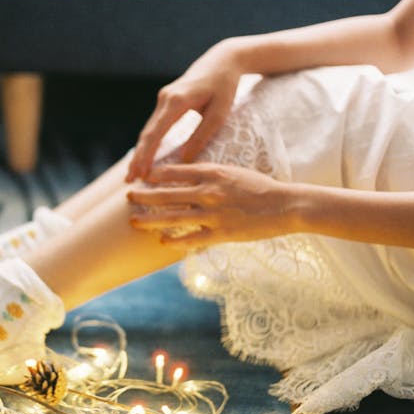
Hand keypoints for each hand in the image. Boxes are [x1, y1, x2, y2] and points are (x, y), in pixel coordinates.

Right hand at [126, 40, 242, 181]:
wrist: (222, 61)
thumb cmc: (224, 87)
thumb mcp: (219, 113)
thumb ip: (201, 136)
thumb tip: (184, 160)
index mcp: (177, 101)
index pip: (156, 133)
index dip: (147, 155)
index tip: (140, 173)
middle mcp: (165, 98)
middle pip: (147, 133)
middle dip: (137, 158)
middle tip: (129, 180)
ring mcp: (163, 99)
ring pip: (148, 130)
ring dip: (140, 152)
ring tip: (134, 174)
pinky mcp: (165, 101)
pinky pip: (154, 125)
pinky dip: (148, 143)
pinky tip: (144, 157)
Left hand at [128, 163, 296, 247]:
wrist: (285, 206)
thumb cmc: (261, 187)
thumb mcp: (233, 172)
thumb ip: (210, 174)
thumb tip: (188, 174)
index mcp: (212, 172)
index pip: (174, 171)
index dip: (154, 175)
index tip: (142, 177)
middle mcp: (207, 192)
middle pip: (166, 194)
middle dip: (144, 196)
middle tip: (128, 197)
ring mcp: (212, 214)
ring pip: (172, 217)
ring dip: (149, 220)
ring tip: (133, 221)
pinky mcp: (220, 233)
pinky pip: (190, 238)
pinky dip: (174, 240)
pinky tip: (162, 242)